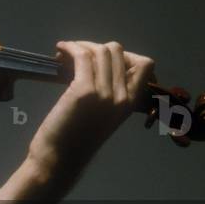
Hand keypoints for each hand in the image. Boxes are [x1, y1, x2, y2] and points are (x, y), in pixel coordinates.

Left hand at [26, 40, 155, 184]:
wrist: (59, 158)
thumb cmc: (76, 138)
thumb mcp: (104, 114)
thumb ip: (109, 92)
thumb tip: (98, 61)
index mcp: (131, 103)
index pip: (145, 64)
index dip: (123, 54)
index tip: (100, 59)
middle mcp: (123, 97)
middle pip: (117, 50)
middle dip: (94, 46)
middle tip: (75, 56)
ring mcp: (105, 93)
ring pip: (100, 50)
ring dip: (79, 45)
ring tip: (64, 55)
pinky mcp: (84, 91)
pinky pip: (82, 55)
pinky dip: (70, 47)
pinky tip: (60, 50)